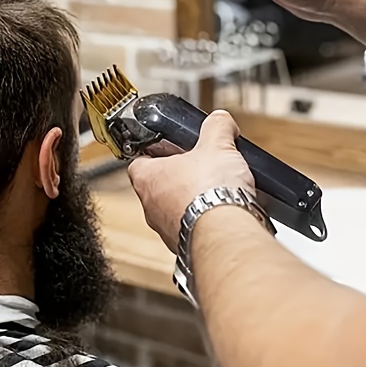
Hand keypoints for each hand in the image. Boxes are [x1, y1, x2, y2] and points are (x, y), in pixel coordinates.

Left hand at [128, 111, 254, 253]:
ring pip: (175, 209)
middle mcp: (151, 207)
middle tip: (199, 166)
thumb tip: (220, 121)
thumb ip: (216, 127)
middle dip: (180, 176)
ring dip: (193, 199)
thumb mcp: (217, 145)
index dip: (154, 150)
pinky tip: (223, 211)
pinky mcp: (186, 245)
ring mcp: (167, 229)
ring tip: (216, 189)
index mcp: (147, 178)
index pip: (138, 159)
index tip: (168, 147)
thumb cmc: (211, 192)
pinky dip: (206, 219)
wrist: (226, 233)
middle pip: (159, 185)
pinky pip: (192, 227)